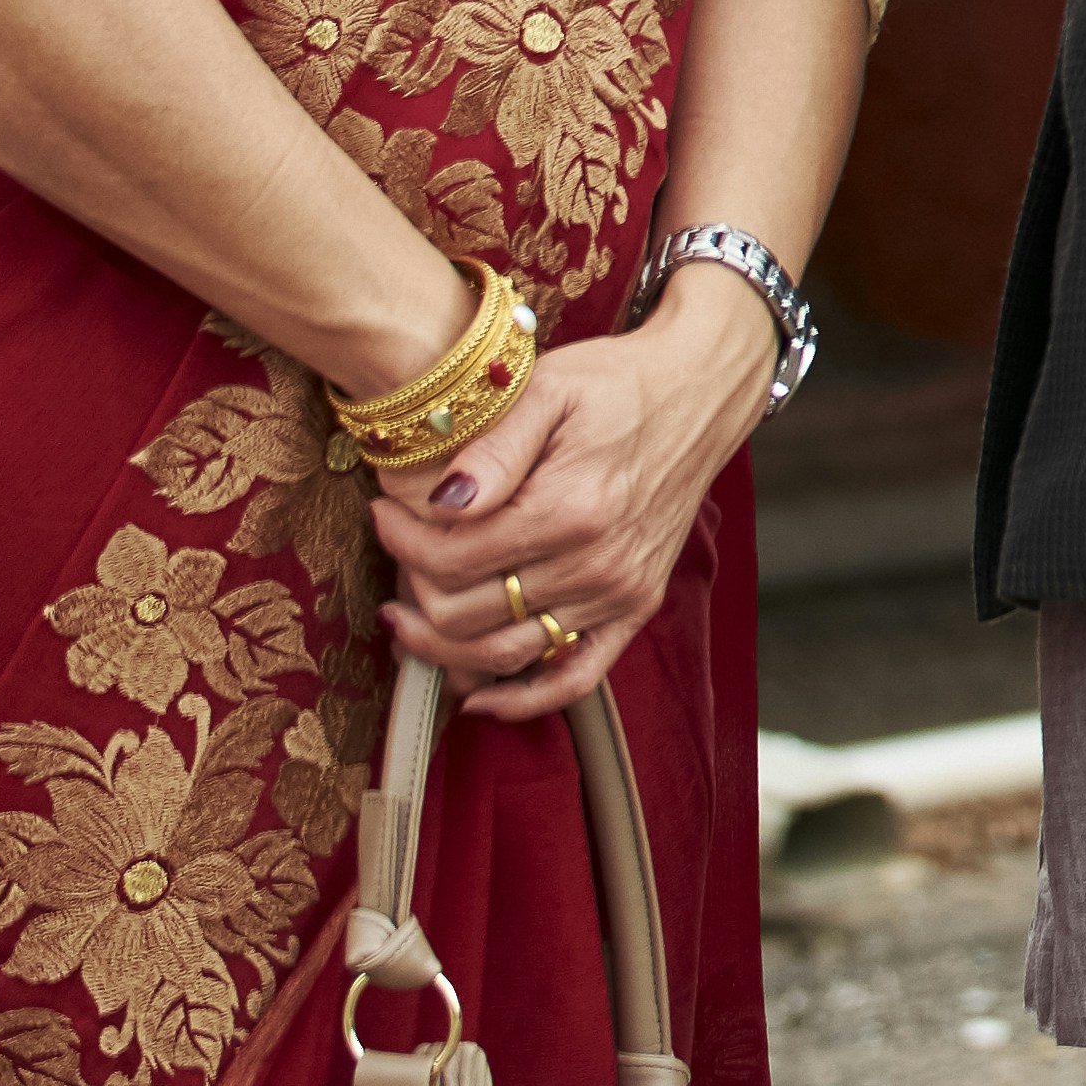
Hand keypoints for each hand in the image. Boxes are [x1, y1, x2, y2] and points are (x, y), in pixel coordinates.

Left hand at [368, 289, 772, 720]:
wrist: (700, 392)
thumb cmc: (619, 384)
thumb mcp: (548, 389)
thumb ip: (491, 450)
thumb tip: (440, 504)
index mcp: (568, 509)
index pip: (450, 559)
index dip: (400, 542)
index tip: (384, 514)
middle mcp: (596, 563)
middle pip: (466, 615)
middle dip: (413, 592)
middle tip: (397, 557)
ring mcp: (618, 592)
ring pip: (504, 654)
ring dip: (442, 648)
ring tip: (409, 618)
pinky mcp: (636, 605)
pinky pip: (575, 677)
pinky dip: (521, 700)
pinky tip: (477, 694)